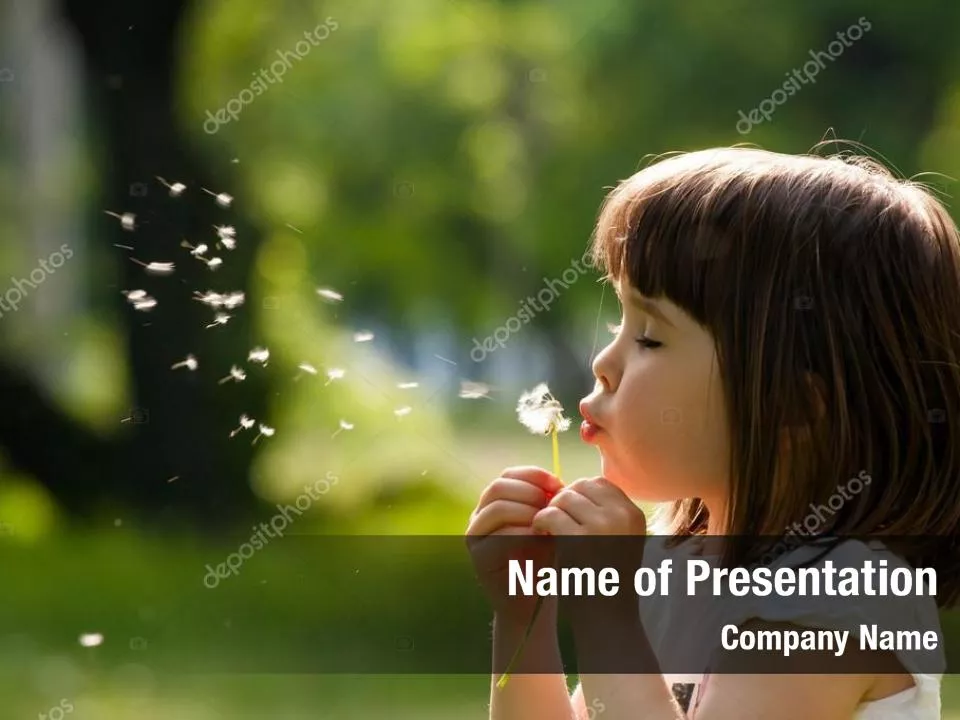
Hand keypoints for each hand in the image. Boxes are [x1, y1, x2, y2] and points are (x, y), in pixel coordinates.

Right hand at [465, 466, 562, 622]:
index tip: (558, 483)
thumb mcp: (547, 523)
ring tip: (546, 519)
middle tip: (551, 502)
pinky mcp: (478, 557)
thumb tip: (557, 483)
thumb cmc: (544, 556)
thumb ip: (547, 503)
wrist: (532, 597)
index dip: (533, 475)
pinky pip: (498, 536)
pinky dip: (522, 532)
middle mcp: (480, 515)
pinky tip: (540, 536)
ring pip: (496, 508)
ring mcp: (475, 536)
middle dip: (529, 491)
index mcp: (495, 502)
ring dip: (525, 510)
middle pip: (498, 487)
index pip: (508, 475)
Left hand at [532, 477, 647, 629]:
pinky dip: (540, 523)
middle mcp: (622, 516)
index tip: (568, 513)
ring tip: (547, 530)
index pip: (599, 483)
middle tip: (553, 521)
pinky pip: (550, 514)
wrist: (606, 620)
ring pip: (563, 498)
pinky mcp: (579, 539)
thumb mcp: (615, 540)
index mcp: (634, 515)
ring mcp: (602, 525)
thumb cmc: (605, 581)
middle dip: (562, 501)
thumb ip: (601, 513)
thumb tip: (571, 487)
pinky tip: (541, 535)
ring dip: (550, 511)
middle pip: (580, 486)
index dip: (578, 494)